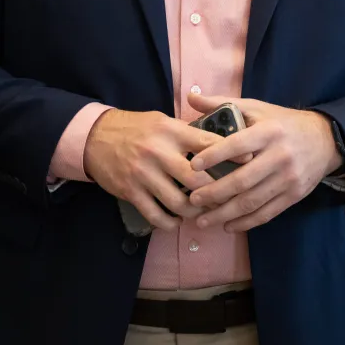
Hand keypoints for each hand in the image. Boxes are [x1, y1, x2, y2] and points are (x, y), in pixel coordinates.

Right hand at [84, 109, 218, 231]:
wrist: (95, 138)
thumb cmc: (137, 128)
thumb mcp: (164, 122)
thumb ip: (188, 134)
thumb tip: (221, 144)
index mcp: (171, 132)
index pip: (208, 143)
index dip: (231, 154)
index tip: (249, 163)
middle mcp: (159, 153)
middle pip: (197, 180)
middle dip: (216, 192)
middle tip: (227, 198)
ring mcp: (144, 175)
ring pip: (179, 202)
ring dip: (195, 211)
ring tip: (203, 211)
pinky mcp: (131, 192)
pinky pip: (156, 215)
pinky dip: (171, 222)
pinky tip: (178, 220)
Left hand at [186, 91, 341, 232]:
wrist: (325, 140)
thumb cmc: (283, 123)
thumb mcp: (258, 108)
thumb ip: (224, 104)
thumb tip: (191, 96)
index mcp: (269, 131)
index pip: (238, 145)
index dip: (214, 155)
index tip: (192, 165)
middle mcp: (280, 156)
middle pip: (242, 180)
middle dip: (214, 193)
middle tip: (192, 200)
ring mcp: (289, 178)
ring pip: (252, 201)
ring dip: (224, 213)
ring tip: (202, 220)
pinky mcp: (294, 195)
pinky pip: (267, 213)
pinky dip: (245, 222)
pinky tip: (228, 225)